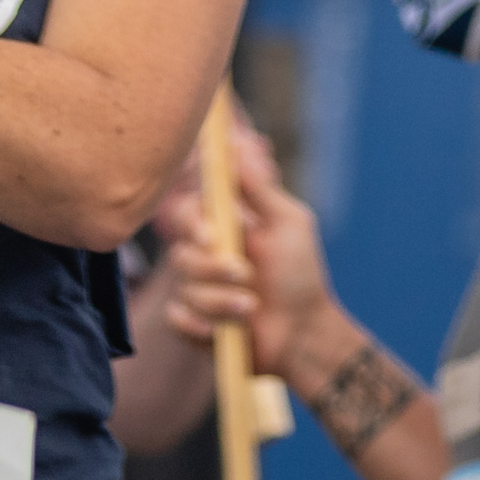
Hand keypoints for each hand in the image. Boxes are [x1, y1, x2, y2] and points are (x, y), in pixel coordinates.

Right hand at [159, 125, 339, 366]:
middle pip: (180, 252)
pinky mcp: (192, 322)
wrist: (303, 333)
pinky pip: (176, 318)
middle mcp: (206, 256)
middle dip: (211, 268)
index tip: (210, 235)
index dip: (192, 222)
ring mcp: (198, 289)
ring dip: (221, 301)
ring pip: (184, 288)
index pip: (188, 212)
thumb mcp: (287, 223)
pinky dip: (199, 325)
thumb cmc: (299, 274)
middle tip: (245, 275)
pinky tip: (225, 331)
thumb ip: (259, 188)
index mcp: (224, 228)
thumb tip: (234, 147)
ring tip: (252, 308)